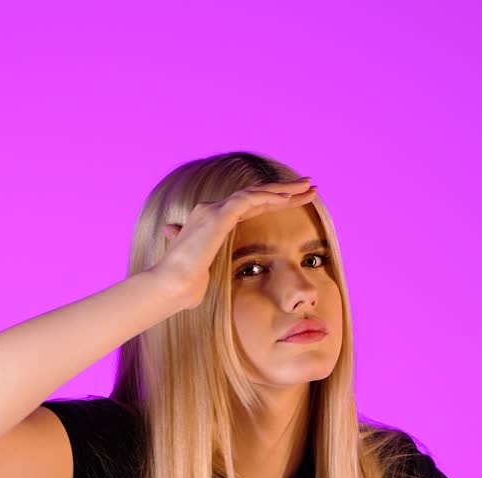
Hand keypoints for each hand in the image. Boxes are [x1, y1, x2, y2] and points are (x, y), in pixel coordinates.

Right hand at [148, 177, 317, 310]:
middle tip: (310, 185)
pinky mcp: (218, 215)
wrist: (171, 286)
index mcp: (211, 222)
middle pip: (256, 195)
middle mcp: (211, 211)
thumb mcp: (199, 274)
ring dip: (285, 189)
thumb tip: (193, 283)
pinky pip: (249, 199)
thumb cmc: (185, 287)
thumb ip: (200, 270)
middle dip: (285, 190)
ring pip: (256, 192)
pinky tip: (288, 198)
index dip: (273, 202)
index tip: (296, 200)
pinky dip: (270, 197)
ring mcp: (213, 210)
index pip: (249, 206)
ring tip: (310, 186)